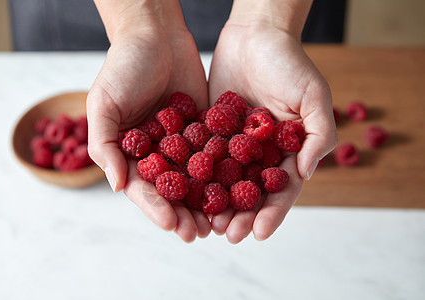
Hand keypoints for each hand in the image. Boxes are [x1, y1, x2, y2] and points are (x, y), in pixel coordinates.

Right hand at [87, 3, 209, 241]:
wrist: (156, 35)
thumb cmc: (122, 67)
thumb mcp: (104, 104)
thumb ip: (106, 145)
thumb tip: (117, 186)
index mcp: (132, 153)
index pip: (144, 188)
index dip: (156, 209)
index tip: (171, 225)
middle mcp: (159, 153)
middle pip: (173, 191)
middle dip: (184, 214)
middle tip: (199, 233)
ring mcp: (184, 143)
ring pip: (197, 179)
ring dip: (207, 201)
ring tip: (220, 222)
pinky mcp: (207, 129)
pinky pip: (217, 154)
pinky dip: (226, 173)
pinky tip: (238, 189)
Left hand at [208, 21, 336, 242]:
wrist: (255, 34)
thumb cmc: (289, 63)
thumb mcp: (313, 96)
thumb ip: (319, 135)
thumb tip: (307, 174)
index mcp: (287, 151)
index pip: (281, 190)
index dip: (271, 213)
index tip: (258, 233)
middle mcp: (260, 153)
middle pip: (250, 193)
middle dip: (240, 215)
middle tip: (227, 235)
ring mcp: (234, 144)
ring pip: (224, 182)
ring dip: (216, 204)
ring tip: (207, 224)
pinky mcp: (211, 131)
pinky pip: (203, 158)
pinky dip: (195, 177)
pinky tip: (185, 194)